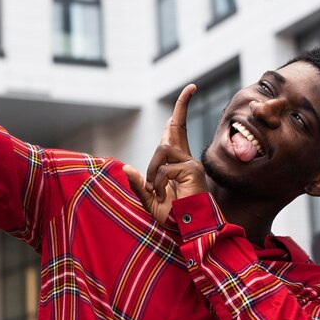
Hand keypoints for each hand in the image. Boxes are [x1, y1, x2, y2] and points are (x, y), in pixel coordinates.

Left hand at [124, 84, 208, 223]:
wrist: (189, 233)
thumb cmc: (173, 219)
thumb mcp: (149, 201)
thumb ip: (138, 185)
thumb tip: (127, 168)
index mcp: (176, 163)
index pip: (176, 132)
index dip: (180, 111)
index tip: (190, 89)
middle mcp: (185, 159)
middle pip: (177, 126)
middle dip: (182, 105)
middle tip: (191, 86)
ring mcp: (190, 163)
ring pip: (161, 150)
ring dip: (152, 171)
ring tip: (155, 191)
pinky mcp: (192, 169)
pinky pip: (163, 169)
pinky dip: (156, 183)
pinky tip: (163, 195)